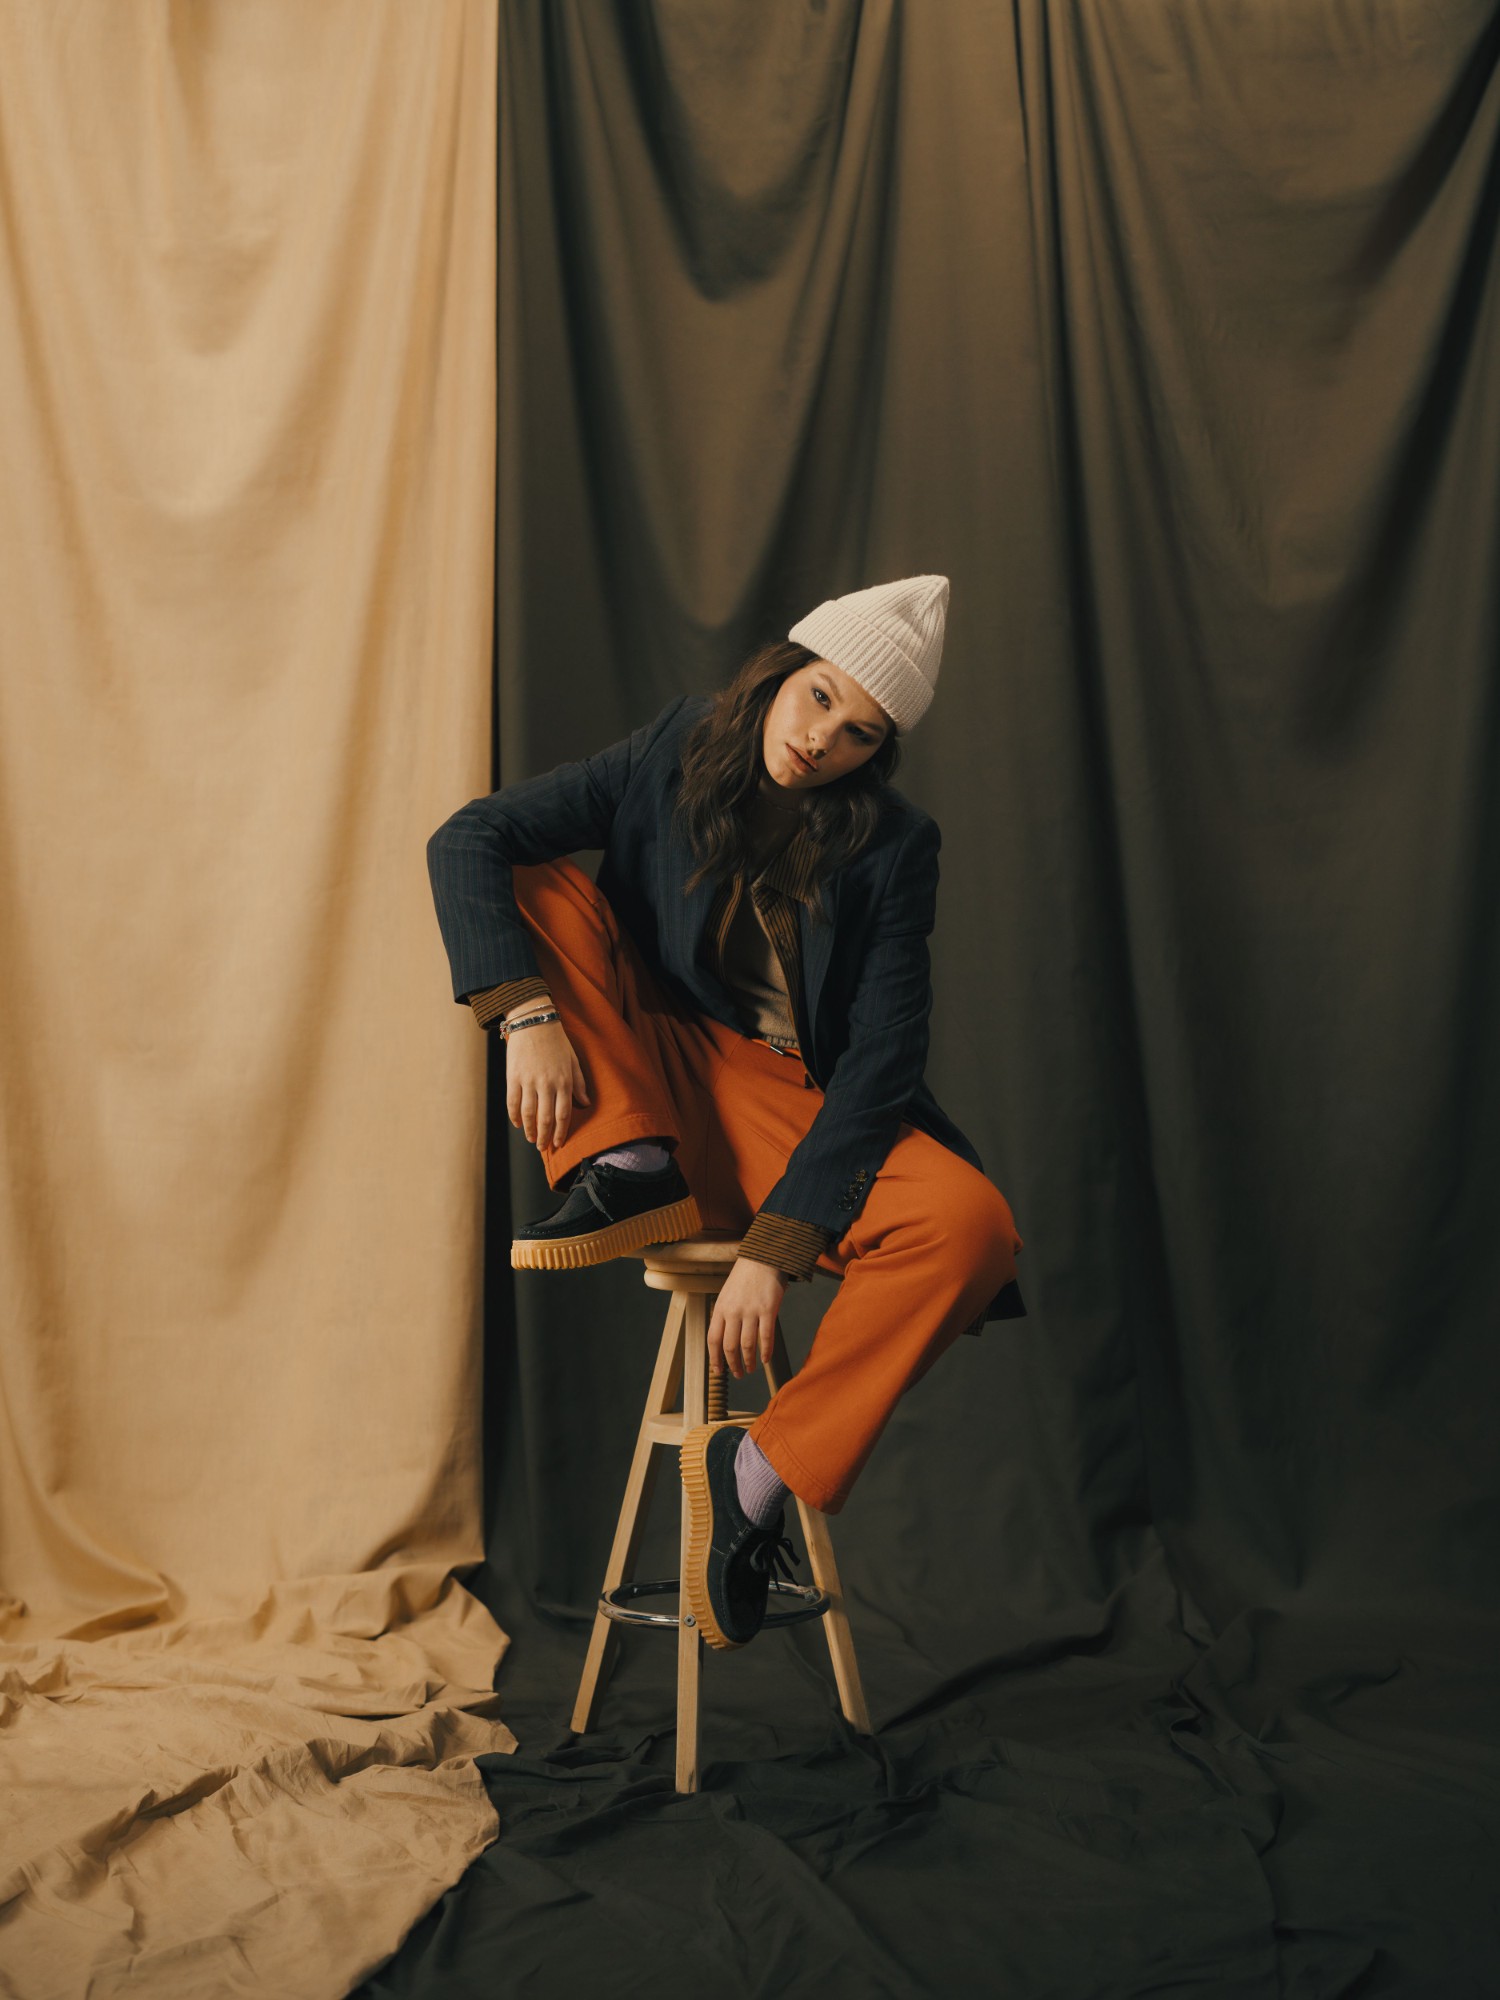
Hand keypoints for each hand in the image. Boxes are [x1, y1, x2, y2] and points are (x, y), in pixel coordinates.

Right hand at [505, 1009, 589, 1149]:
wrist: (533, 1022)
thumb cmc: (556, 1042)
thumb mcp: (573, 1061)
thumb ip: (579, 1083)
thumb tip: (585, 1104)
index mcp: (564, 1081)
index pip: (563, 1114)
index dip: (560, 1132)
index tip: (558, 1143)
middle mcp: (547, 1084)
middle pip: (545, 1119)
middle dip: (544, 1136)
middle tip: (542, 1147)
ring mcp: (528, 1081)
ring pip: (529, 1114)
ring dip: (529, 1130)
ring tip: (531, 1139)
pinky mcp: (513, 1077)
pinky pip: (513, 1102)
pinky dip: (515, 1116)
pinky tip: (518, 1124)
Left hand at [708, 1257, 787, 1380]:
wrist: (763, 1258)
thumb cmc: (745, 1277)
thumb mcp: (727, 1295)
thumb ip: (725, 1316)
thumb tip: (724, 1341)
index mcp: (720, 1308)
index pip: (713, 1340)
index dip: (715, 1358)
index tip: (718, 1371)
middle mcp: (733, 1311)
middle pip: (729, 1346)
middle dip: (733, 1364)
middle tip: (738, 1374)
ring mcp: (751, 1311)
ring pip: (747, 1345)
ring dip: (748, 1361)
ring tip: (751, 1369)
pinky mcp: (768, 1309)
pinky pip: (766, 1337)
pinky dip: (766, 1351)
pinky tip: (766, 1359)